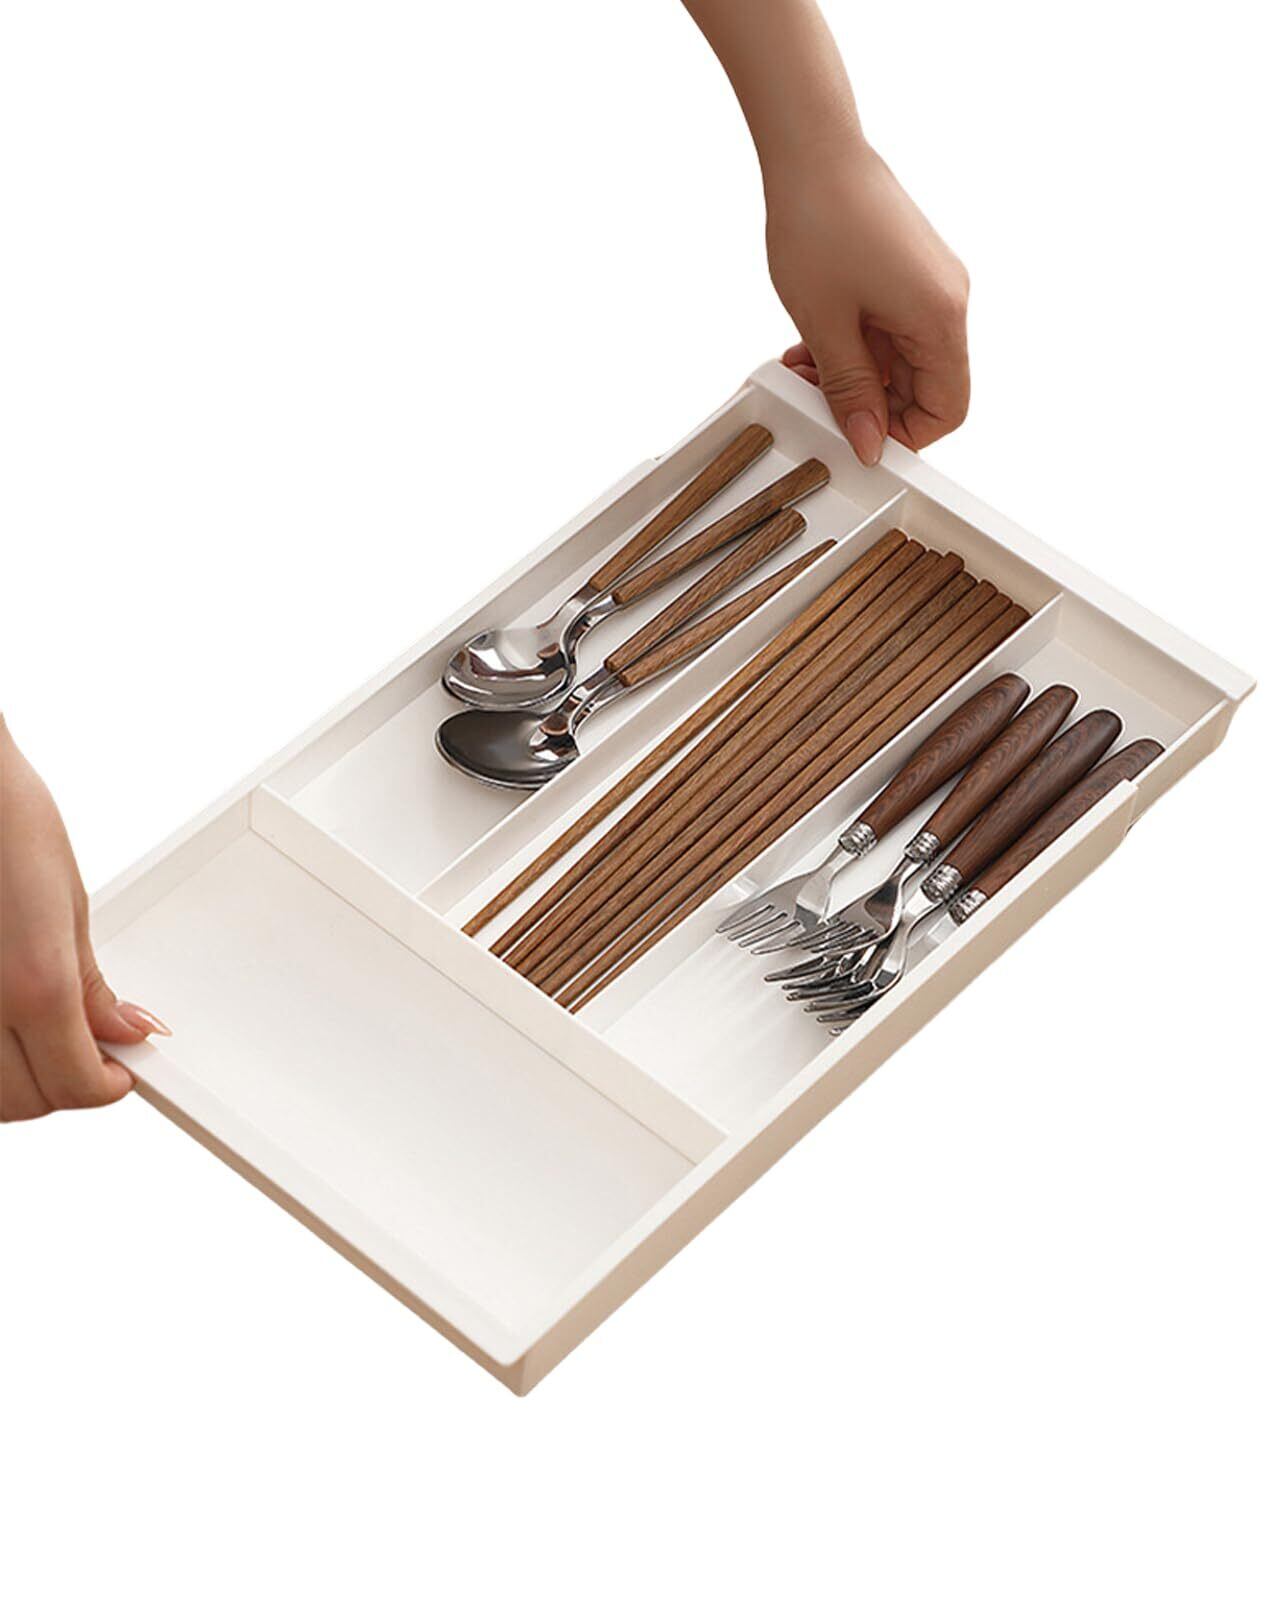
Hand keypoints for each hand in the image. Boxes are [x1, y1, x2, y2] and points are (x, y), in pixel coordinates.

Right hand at [1, 716, 168, 1121]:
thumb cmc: (5, 817)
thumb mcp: (68, 902)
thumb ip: (89, 985)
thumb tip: (123, 1031)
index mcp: (32, 986)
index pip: (76, 1084)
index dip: (107, 1084)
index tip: (121, 1070)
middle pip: (24, 1101)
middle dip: (63, 1087)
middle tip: (88, 1050)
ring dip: (16, 1081)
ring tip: (41, 1035)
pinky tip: (2, 1026)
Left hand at [766, 138, 970, 465]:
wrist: (812, 147)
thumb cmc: (820, 221)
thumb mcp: (826, 326)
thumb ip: (850, 392)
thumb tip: (868, 444)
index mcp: (940, 317)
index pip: (946, 409)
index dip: (904, 436)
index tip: (858, 437)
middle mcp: (948, 301)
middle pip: (924, 387)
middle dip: (870, 404)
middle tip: (816, 399)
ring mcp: (931, 284)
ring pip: (902, 360)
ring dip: (855, 375)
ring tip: (804, 368)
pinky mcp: (911, 271)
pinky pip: (893, 329)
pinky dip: (858, 345)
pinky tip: (814, 342)